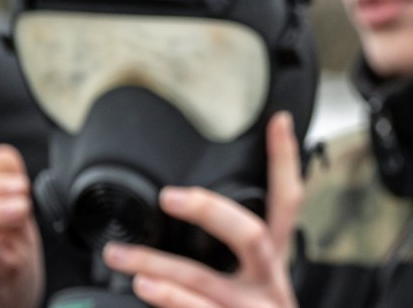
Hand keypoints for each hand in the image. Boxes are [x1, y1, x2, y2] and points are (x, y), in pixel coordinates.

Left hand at [103, 111, 301, 306]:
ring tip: (123, 258)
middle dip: (212, 212)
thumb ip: (231, 262)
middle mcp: (270, 287)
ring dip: (161, 267)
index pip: (289, 203)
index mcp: (273, 267)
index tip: (278, 122)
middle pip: (253, 236)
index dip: (285, 162)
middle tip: (172, 197)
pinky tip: (146, 290)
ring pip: (209, 284)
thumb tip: (189, 227)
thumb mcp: (253, 290)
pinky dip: (172, 301)